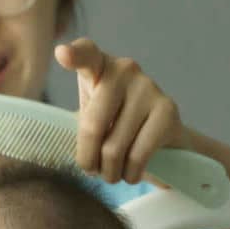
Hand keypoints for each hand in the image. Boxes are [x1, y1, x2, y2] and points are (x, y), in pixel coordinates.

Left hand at [56, 39, 190, 184]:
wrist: (164, 137)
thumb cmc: (117, 126)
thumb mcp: (94, 119)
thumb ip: (83, 125)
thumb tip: (84, 159)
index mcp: (99, 66)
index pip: (86, 55)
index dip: (74, 55)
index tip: (62, 54)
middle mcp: (125, 69)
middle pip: (93, 125)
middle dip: (88, 158)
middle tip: (91, 170)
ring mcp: (149, 87)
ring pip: (114, 147)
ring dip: (110, 172)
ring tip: (112, 174)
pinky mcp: (168, 110)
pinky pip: (138, 155)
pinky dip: (130, 174)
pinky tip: (131, 174)